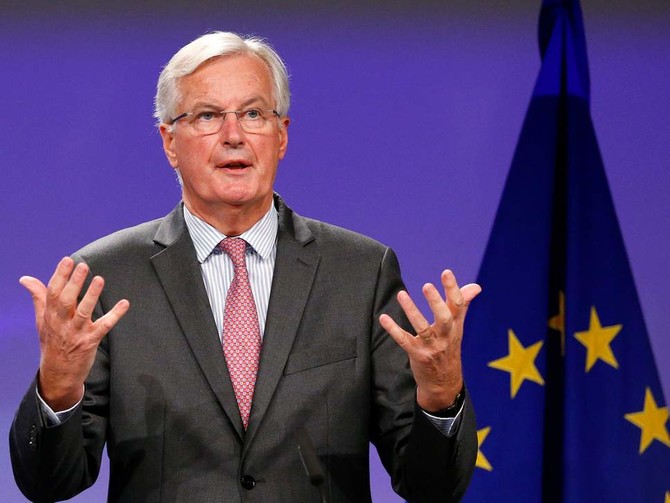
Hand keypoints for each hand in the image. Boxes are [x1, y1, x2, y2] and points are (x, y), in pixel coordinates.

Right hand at [20, 257, 129, 410]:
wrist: (58, 374)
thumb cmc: (52, 342)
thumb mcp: (41, 320)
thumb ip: (38, 297)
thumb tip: (25, 279)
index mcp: (50, 316)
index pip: (53, 292)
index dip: (60, 276)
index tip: (67, 260)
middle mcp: (61, 323)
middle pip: (66, 300)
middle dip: (74, 283)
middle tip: (83, 266)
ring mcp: (76, 333)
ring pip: (83, 312)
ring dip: (92, 296)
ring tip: (99, 279)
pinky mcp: (90, 341)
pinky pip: (104, 326)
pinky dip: (115, 315)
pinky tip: (124, 303)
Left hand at [379, 270, 480, 411]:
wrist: (444, 382)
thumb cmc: (449, 348)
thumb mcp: (458, 327)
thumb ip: (463, 305)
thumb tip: (476, 287)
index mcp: (455, 326)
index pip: (457, 305)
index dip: (452, 288)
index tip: (446, 272)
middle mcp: (445, 335)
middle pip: (444, 317)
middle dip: (436, 302)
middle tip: (427, 285)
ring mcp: (432, 346)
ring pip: (422, 328)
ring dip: (411, 311)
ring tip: (401, 294)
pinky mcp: (417, 355)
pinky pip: (404, 341)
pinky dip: (393, 329)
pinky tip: (383, 318)